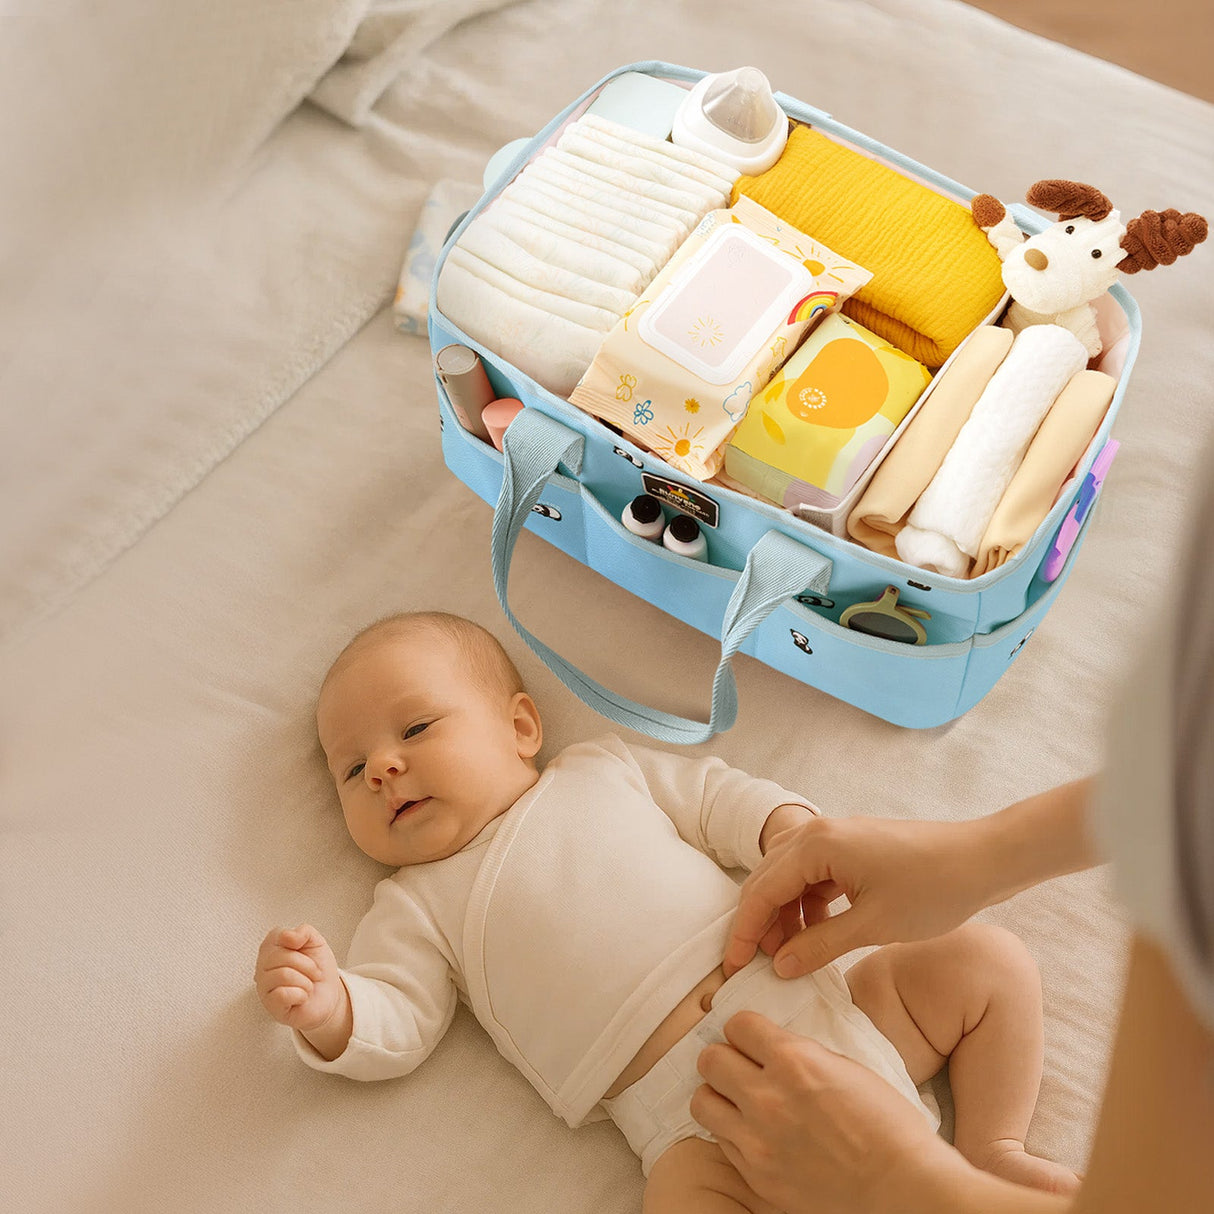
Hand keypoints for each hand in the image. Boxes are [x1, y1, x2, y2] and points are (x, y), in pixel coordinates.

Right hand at [254, 923, 345, 1033]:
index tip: (306, 952)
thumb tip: (287, 936)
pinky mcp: (270, 1005)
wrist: (329, 995)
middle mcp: (262, 964)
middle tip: (313, 973)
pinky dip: (301, 995)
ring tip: (307, 986)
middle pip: (284, 957)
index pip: (280, 935)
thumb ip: (304, 931)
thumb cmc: (318, 969)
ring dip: (306, 982)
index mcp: (272, 946)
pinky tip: (301, 997)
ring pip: (284, 975)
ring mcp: (263, 986)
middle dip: (308, 966)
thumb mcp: (316, 943)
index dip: (300, 943)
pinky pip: (283, 994)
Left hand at [692, 1012, 958, 1213]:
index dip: (745, 1031)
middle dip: (725, 1059)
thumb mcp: (845, 1067)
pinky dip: (733, 1134)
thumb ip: (801, 1054)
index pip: (737, 1025)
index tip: (753, 1040)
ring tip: (738, 1102)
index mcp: (793, 1060)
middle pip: (710, 1059)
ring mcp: (757, 1139)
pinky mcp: (756, 1175)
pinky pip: (722, 1142)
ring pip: (702, 1101)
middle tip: (741, 1068)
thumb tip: (772, 1047)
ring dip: (719, 1097)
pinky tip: (756, 1134)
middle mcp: (766, 1096)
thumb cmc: (887, 1125)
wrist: (900, 1188)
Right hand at [724, 816, 983, 977]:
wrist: (983, 859)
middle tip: (757, 967)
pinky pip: (813, 876)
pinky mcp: (852, 847)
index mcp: (816, 846)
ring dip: (783, 916)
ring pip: (789, 879)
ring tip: (791, 957)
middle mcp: (817, 833)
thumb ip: (820, 945)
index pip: (760, 892)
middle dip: (759, 924)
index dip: (744, 933)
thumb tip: (779, 966)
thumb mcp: (873, 926)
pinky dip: (807, 905)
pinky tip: (817, 934)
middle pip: (767, 881)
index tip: (735, 969)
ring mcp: (835, 837)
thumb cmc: (934, 889)